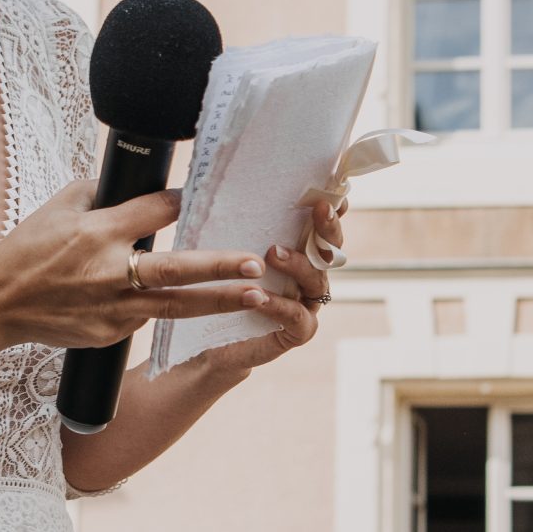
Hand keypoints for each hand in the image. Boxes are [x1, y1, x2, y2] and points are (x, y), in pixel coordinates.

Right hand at [0, 179, 267, 349]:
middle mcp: (109, 272)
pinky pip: (149, 318)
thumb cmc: (27, 249)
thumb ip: (102, 193)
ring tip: (257, 298)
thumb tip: (138, 183)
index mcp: (97, 232)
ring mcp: (112, 309)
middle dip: (219, 267)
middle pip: (175, 269)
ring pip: (176, 306)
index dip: (182, 201)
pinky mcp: (111, 334)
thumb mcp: (59, 206)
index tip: (205, 196)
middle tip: (254, 264)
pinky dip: (174, 312)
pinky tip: (206, 309)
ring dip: (219, 302)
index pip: (156, 211)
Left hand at [188, 198, 349, 377]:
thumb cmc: (216, 292)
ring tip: (273, 253)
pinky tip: (260, 296)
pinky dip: (280, 305)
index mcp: (295, 252)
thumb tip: (202, 187)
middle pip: (330, 249)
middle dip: (329, 228)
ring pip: (317, 280)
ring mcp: (305, 305)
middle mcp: (306, 277)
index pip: (319, 227)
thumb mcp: (220, 253)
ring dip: (299, 264)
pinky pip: (298, 317)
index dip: (331, 208)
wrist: (204, 345)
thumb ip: (227, 225)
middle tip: (319, 208)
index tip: (330, 190)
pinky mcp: (295, 332)